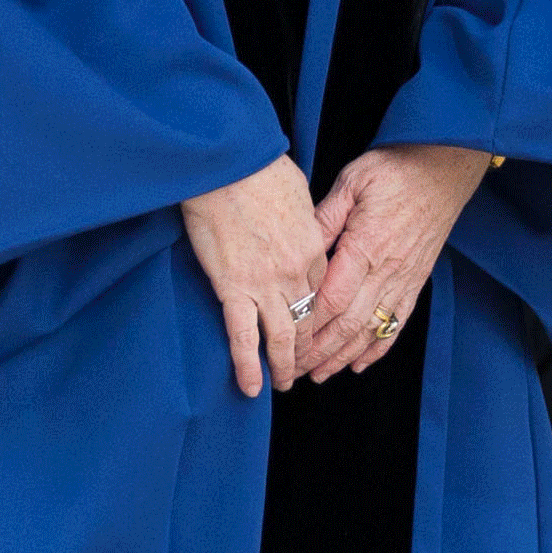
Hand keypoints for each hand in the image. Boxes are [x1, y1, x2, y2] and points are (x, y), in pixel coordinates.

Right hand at [179, 155, 329, 397]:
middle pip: (309, 320)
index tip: (318, 330)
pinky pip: (243, 337)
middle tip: (306, 368)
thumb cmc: (259, 169)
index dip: (321, 315)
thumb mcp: (298, 193)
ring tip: (284, 385)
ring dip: (284, 365)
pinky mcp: (233, 289)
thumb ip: (303, 219)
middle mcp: (296, 272)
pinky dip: (248, 366)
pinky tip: (251, 386)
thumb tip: (299, 226)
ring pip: (282, 336)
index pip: (323, 292)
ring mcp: (265, 284)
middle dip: (309, 349)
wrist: (228, 166)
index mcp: (314, 246)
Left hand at [301, 144, 489, 379]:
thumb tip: (295, 249)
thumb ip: (323, 218)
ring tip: (316, 375)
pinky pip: (396, 322)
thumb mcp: (352, 181)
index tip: (282, 341)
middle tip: (289, 371)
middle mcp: (387, 270)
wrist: (445, 166)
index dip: (306, 326)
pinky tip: (359, 363)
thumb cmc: (397, 168)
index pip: (331, 299)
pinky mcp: (416, 281)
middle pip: (347, 324)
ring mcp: (404, 279)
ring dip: (341, 357)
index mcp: (366, 245)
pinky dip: (377, 347)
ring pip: (370, 330)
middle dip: (316, 352)